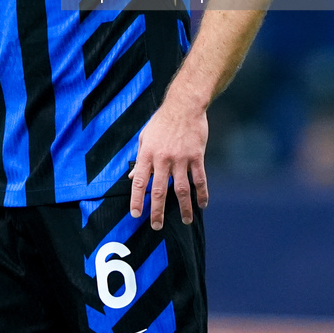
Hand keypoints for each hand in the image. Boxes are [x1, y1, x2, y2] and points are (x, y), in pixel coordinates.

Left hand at [129, 93, 208, 229]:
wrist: (184, 106)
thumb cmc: (162, 122)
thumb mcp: (145, 137)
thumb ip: (140, 158)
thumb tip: (131, 177)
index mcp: (147, 153)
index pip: (139, 181)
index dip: (137, 199)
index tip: (136, 214)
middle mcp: (163, 158)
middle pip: (160, 190)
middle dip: (157, 210)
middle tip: (156, 226)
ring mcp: (181, 158)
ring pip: (181, 189)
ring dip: (184, 208)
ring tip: (185, 221)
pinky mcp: (196, 156)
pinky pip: (199, 179)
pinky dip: (201, 194)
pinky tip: (202, 204)